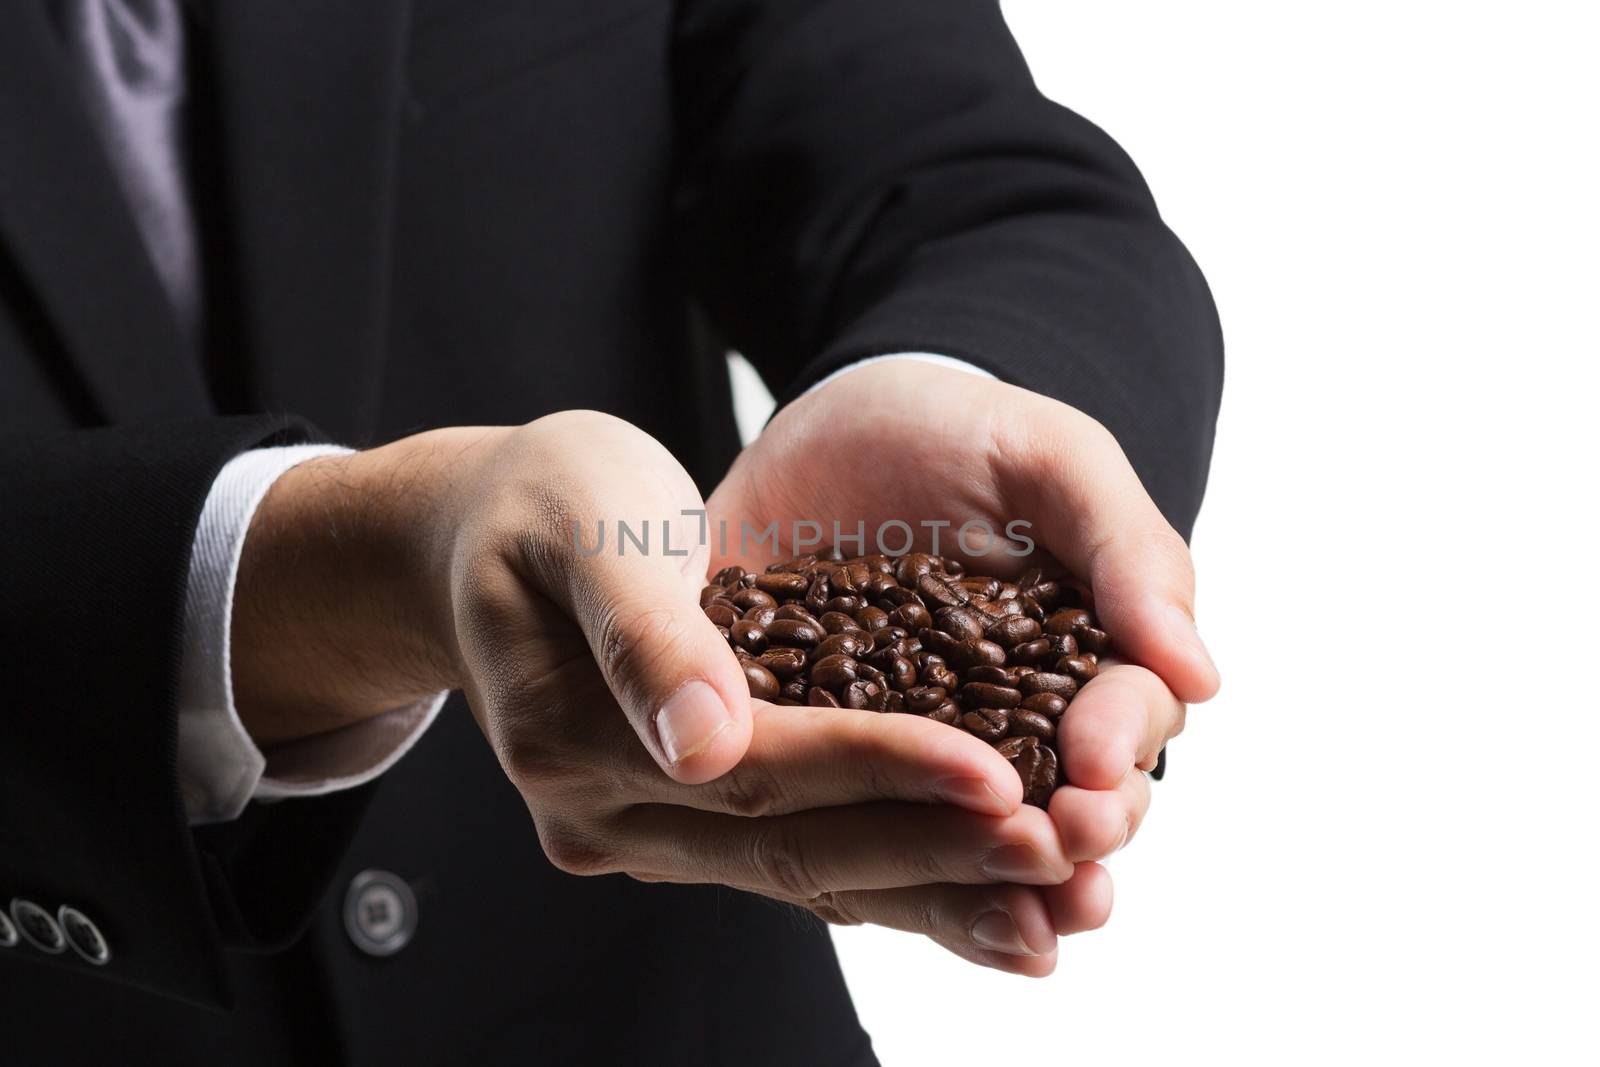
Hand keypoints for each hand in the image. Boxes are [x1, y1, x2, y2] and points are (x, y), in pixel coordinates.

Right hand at [236, 413, 1075, 973]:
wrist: (485, 538)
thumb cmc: (543, 500)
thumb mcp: (582, 523)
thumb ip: (641, 630)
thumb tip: (705, 745)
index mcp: (572, 732)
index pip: (755, 769)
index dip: (877, 768)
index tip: (995, 772)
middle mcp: (606, 810)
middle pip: (792, 847)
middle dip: (931, 848)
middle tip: (1059, 851)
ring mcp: (642, 831)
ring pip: (807, 876)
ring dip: (932, 889)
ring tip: (1054, 897)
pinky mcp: (684, 825)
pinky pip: (798, 864)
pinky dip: (895, 881)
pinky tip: (987, 897)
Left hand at [707, 361, 1220, 934]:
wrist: (830, 422)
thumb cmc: (957, 431)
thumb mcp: (1049, 459)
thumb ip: (1126, 550)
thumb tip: (1201, 676)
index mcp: (1084, 658)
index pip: (1127, 717)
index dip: (1121, 746)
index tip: (1097, 765)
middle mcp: (1016, 722)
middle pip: (1069, 803)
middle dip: (1077, 837)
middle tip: (1064, 851)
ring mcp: (923, 747)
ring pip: (977, 840)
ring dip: (1002, 890)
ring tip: (1020, 927)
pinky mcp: (832, 755)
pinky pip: (862, 828)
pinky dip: (881, 873)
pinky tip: (881, 901)